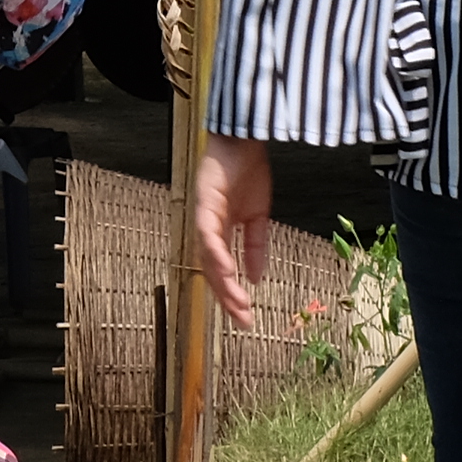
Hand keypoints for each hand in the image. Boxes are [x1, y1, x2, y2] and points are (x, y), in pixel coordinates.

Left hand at [191, 134, 272, 327]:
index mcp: (220, 231)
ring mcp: (203, 216)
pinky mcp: (204, 203)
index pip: (221, 271)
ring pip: (208, 258)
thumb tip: (257, 278)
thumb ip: (255, 246)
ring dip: (222, 282)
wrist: (245, 140)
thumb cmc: (248, 171)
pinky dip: (217, 254)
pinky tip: (228, 271)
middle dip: (227, 297)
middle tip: (242, 321)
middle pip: (212, 271)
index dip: (231, 295)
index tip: (246, 318)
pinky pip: (208, 234)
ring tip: (237, 304)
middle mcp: (207, 228)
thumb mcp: (258, 216)